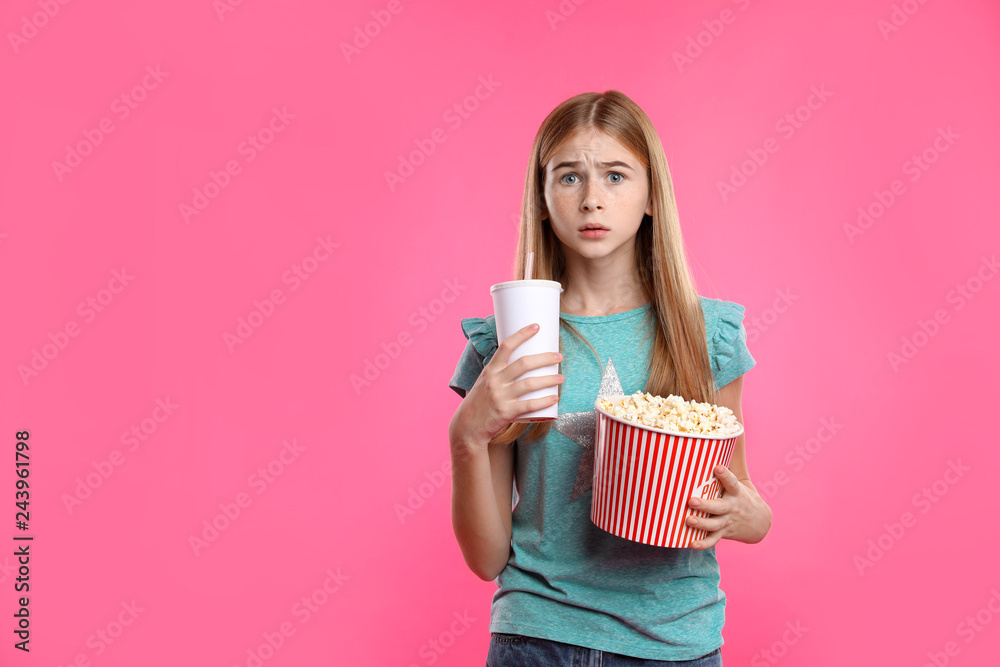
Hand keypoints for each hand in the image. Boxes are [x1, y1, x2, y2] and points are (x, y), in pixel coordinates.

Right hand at [449, 323, 564, 450]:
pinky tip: (554, 398)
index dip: (522, 334)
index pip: (506, 346)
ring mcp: (500, 397)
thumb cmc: (480, 402)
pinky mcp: (506, 413)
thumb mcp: (485, 382)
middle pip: (524, 364)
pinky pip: (529, 405)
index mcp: (490, 370)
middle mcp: (495, 381)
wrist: (467, 426)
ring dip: (548, 379)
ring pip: (529, 384)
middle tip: (558, 356)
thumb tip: (523, 362)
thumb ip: (500, 372)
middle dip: (544, 358)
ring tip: (560, 377)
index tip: (536, 326)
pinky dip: (544, 401)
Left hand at [685, 465, 771, 548]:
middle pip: (719, 506)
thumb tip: (717, 441)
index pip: (731, 482)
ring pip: (714, 524)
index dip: (724, 475)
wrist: (761, 522)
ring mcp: (729, 521)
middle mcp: (732, 507)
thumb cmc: (742, 496)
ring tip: (688, 520)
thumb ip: (725, 469)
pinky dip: (703, 543)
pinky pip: (713, 540)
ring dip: (701, 523)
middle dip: (706, 504)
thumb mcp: (740, 483)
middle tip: (692, 501)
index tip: (716, 467)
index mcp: (736, 492)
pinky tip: (691, 543)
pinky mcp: (725, 533)